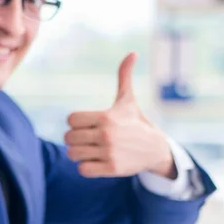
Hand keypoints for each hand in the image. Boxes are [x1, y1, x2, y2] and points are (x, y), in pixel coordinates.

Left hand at [64, 52, 175, 178]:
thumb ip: (124, 77)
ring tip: (89, 150)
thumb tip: (132, 53)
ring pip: (73, 154)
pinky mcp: (111, 168)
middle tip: (86, 139)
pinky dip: (85, 167)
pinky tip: (95, 161)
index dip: (75, 123)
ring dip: (78, 153)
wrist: (155, 149)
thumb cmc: (135, 122)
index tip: (85, 125)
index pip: (71, 120)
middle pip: (69, 138)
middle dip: (74, 139)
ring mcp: (109, 152)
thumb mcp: (128, 100)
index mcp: (106, 116)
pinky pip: (83, 169)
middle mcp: (106, 134)